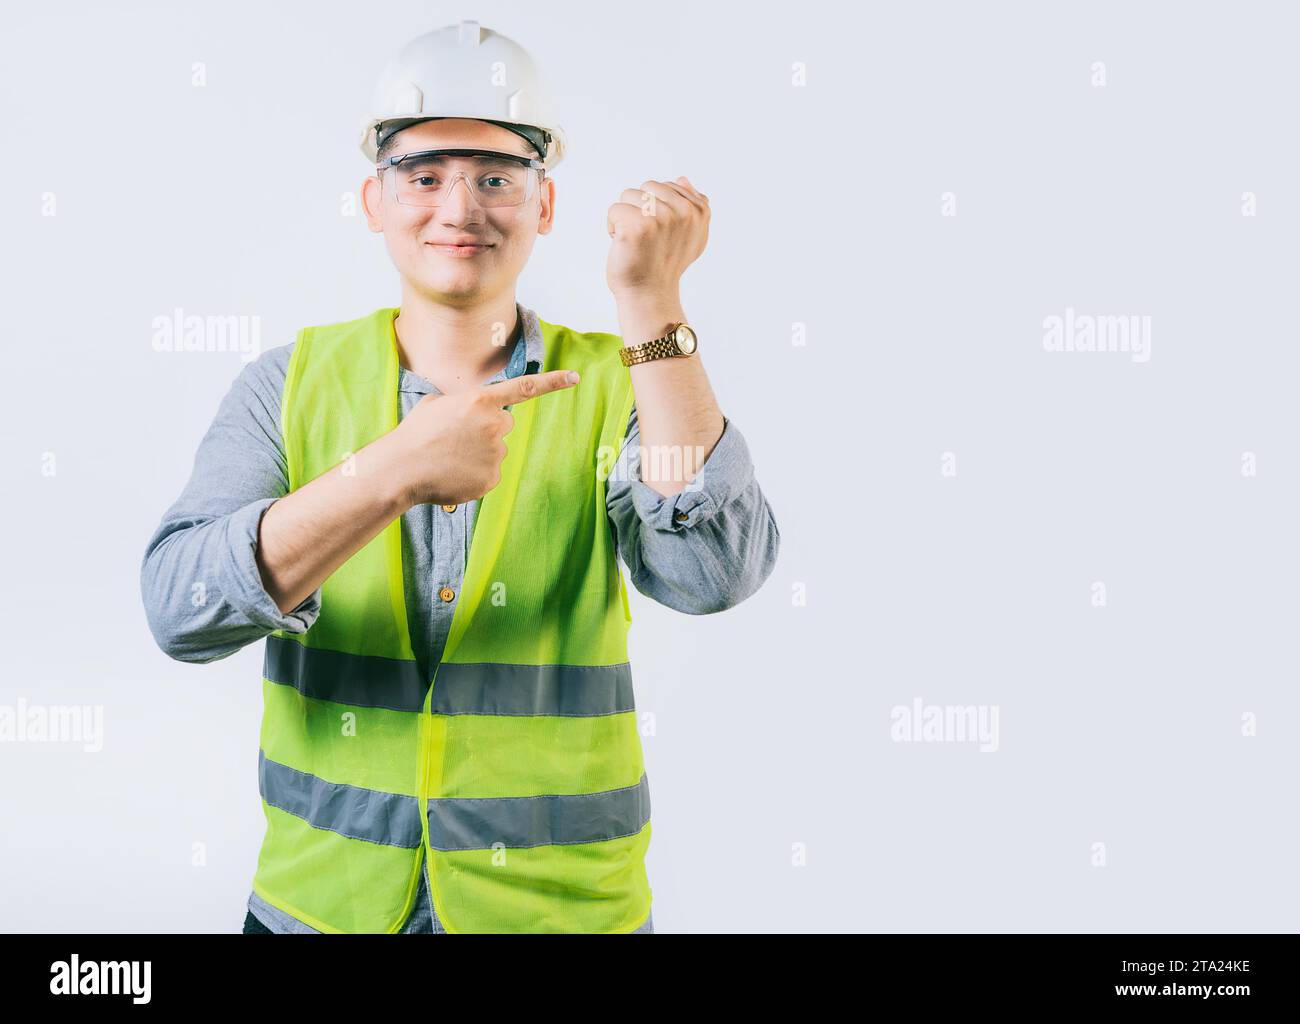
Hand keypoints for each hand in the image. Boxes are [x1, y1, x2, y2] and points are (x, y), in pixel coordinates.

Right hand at [381, 369, 578, 507]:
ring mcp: (496, 454)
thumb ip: (462, 404)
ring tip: (450, 457)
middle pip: (504, 425)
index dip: (553, 382)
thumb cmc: (415, 434)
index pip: (525, 388)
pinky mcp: (492, 479)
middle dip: (488, 430)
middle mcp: (494, 425)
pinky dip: (475, 474)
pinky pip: (490, 473)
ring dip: (479, 453)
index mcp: (481, 401)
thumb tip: (467, 414)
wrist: (402, 469)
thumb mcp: (436, 404)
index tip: (576, 377)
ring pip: (497, 451)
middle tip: (458, 438)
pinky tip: (454, 473)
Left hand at [606, 176, 709, 298]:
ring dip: (626, 218)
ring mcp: (661, 218)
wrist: (650, 294)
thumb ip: (692, 205)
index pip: (665, 186)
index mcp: (699, 210)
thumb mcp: (691, 235)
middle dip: (640, 209)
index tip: (662, 235)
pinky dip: (612, 228)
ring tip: (637, 241)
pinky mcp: (637, 226)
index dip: (656, 209)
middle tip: (648, 238)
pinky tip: (625, 246)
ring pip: (628, 196)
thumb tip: (683, 179)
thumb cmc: (666, 264)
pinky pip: (614, 210)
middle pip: (646, 188)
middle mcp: (683, 212)